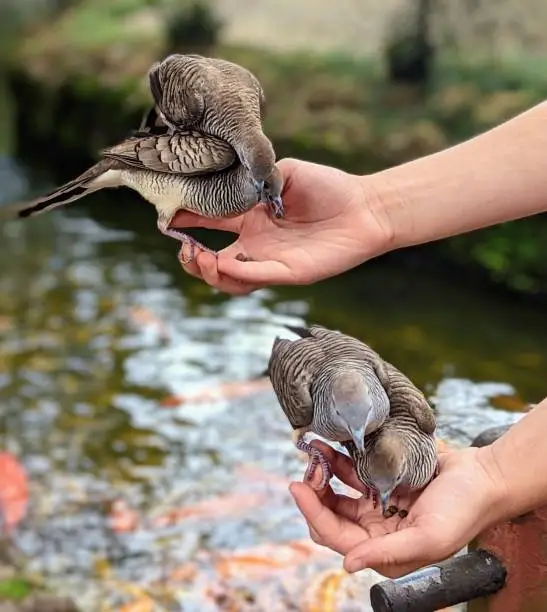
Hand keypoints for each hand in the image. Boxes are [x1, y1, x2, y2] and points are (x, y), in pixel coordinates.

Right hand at [171, 158, 390, 294]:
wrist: (365, 207)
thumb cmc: (328, 188)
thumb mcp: (284, 172)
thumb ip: (254, 176)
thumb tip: (224, 176)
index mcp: (251, 219)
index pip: (209, 222)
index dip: (185, 221)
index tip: (166, 214)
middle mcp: (256, 243)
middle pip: (213, 261)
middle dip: (190, 258)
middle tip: (182, 246)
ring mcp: (271, 261)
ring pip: (230, 278)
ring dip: (208, 272)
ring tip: (198, 257)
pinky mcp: (289, 273)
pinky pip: (257, 277)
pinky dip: (236, 273)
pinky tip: (221, 262)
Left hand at [290, 441, 504, 577]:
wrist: (483, 478)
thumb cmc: (462, 511)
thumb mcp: (428, 537)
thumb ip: (387, 552)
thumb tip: (348, 564)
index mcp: (384, 551)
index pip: (335, 535)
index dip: (312, 512)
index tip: (297, 485)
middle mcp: (375, 531)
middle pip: (330, 515)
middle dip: (315, 492)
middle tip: (309, 465)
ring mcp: (377, 505)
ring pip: (336, 492)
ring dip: (323, 473)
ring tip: (314, 450)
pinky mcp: (381, 482)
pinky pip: (351, 473)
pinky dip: (338, 462)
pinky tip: (329, 447)